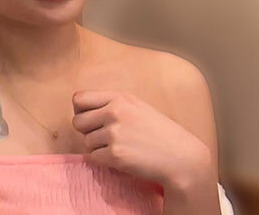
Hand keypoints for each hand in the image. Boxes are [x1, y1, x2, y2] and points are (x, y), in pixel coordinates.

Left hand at [72, 90, 215, 190]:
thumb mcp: (137, 107)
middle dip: (87, 131)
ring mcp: (114, 133)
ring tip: (120, 148)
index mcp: (120, 98)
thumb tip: (80, 109)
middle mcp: (114, 112)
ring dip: (98, 148)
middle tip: (105, 138)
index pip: (79, 99)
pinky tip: (122, 158)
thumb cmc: (159, 132)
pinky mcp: (114, 154)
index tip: (91, 120)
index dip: (81, 111)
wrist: (180, 156)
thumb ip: (112, 105)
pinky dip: (104, 161)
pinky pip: (93, 157)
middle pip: (78, 122)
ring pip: (86, 142)